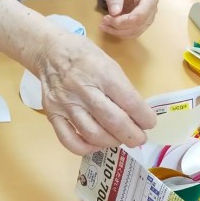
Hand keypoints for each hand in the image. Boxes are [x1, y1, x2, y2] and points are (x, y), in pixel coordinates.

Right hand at [37, 32, 156, 154]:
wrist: (50, 51)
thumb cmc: (84, 55)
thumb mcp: (109, 63)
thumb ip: (122, 88)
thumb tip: (137, 115)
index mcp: (102, 73)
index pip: (129, 102)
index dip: (144, 117)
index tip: (149, 123)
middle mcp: (83, 89)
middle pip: (113, 122)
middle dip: (132, 135)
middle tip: (139, 138)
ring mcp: (66, 103)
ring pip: (93, 134)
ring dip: (112, 142)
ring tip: (118, 139)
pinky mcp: (52, 114)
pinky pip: (69, 140)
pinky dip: (86, 148)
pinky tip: (96, 144)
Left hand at [100, 0, 157, 37]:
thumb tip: (115, 13)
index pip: (142, 12)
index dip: (125, 20)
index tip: (108, 18)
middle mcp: (153, 4)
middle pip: (140, 23)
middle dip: (119, 26)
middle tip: (103, 22)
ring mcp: (150, 14)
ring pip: (137, 30)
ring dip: (119, 32)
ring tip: (103, 25)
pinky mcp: (144, 21)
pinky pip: (134, 32)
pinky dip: (121, 33)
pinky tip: (110, 28)